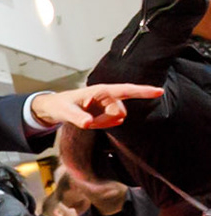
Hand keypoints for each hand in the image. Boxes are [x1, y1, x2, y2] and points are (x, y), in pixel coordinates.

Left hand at [28, 84, 165, 130]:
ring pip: (116, 118)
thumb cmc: (60, 105)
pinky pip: (111, 123)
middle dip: (105, 121)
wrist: (56, 108)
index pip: (126, 90)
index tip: (160, 91)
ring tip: (86, 120)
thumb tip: (87, 123)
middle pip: (119, 112)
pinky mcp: (107, 112)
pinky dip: (101, 125)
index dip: (143, 91)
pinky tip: (91, 121)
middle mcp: (108, 96)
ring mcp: (109, 104)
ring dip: (103, 123)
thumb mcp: (64, 111)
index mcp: (101, 90)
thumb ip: (75, 117)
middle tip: (86, 122)